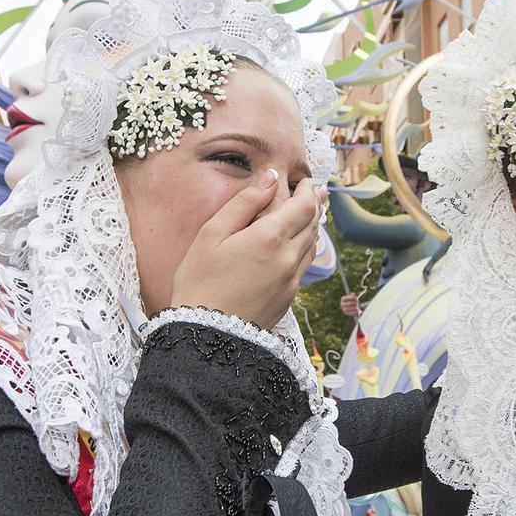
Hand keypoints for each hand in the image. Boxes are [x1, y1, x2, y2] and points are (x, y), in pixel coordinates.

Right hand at [169, 168, 322, 330]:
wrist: (207, 335)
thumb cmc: (200, 281)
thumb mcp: (211, 234)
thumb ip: (244, 203)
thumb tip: (271, 180)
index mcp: (270, 237)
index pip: (304, 206)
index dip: (309, 190)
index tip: (306, 180)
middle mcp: (288, 258)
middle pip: (312, 224)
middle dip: (314, 204)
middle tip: (315, 190)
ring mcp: (291, 280)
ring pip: (312, 246)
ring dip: (313, 226)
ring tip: (310, 213)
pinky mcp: (288, 297)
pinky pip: (304, 265)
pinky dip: (306, 247)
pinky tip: (299, 244)